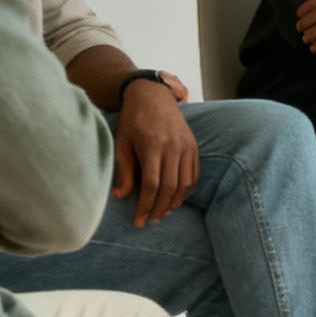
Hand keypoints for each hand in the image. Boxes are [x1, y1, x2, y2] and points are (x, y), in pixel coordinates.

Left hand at [113, 78, 198, 226]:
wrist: (153, 95)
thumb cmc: (133, 119)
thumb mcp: (122, 143)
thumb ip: (124, 170)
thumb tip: (121, 196)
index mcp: (152, 146)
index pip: (152, 185)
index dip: (145, 206)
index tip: (138, 220)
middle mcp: (173, 147)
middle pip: (169, 188)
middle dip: (159, 209)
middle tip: (150, 221)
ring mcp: (186, 146)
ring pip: (184, 183)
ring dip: (174, 202)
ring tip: (163, 213)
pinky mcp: (193, 145)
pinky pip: (194, 174)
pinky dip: (186, 190)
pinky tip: (176, 199)